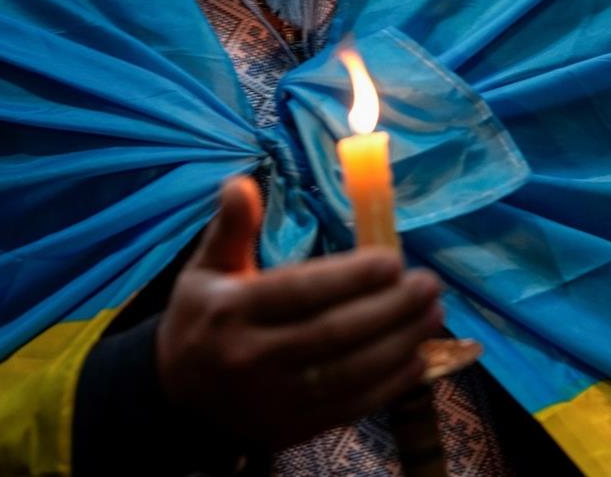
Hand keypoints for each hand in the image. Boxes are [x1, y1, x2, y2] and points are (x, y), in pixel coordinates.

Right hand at [156, 176, 479, 448]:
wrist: (178, 398)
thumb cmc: (200, 321)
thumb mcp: (203, 270)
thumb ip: (229, 229)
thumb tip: (240, 183)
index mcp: (231, 310)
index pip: (299, 291)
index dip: (350, 277)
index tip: (393, 260)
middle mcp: (252, 356)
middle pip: (333, 332)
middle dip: (389, 309)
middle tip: (428, 285)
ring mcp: (274, 398)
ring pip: (349, 372)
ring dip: (399, 343)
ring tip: (432, 315)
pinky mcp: (292, 427)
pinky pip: (349, 406)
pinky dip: (389, 386)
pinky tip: (417, 360)